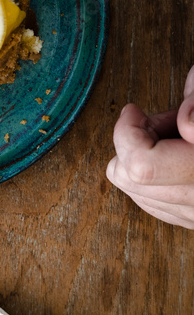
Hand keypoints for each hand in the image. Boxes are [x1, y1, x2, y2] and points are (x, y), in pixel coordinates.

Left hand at [107, 66, 193, 227]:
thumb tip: (187, 121)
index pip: (143, 166)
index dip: (128, 132)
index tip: (135, 111)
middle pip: (132, 180)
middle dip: (136, 141)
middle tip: (164, 120)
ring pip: (138, 194)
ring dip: (145, 159)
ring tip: (179, 137)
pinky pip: (155, 203)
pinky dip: (155, 176)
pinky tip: (180, 154)